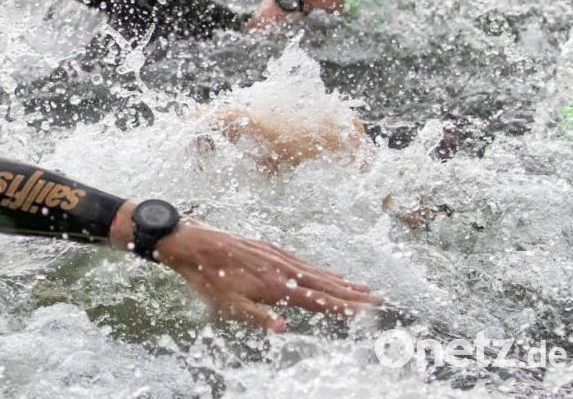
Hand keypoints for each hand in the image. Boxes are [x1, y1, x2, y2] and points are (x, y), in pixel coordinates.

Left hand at [156, 221, 381, 330]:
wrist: (194, 242)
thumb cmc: (209, 278)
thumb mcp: (228, 305)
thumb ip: (258, 317)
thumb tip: (284, 330)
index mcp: (275, 285)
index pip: (316, 300)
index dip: (342, 307)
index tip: (366, 311)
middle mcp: (282, 268)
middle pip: (324, 284)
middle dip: (352, 294)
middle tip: (379, 300)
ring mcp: (278, 256)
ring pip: (316, 271)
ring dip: (341, 281)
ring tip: (363, 288)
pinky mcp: (270, 248)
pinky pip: (303, 261)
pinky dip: (321, 269)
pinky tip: (330, 272)